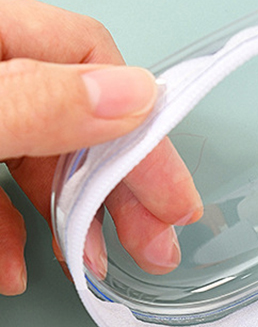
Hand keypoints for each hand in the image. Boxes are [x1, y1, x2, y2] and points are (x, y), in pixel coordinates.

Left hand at [0, 0, 201, 294]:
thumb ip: (36, 102)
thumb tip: (130, 97)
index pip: (90, 58)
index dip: (140, 129)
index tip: (171, 197)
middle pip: (73, 121)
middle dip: (117, 191)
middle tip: (155, 244)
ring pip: (34, 163)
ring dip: (68, 222)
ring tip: (89, 267)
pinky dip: (12, 234)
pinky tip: (18, 268)